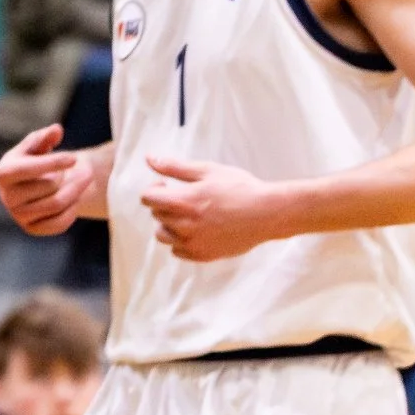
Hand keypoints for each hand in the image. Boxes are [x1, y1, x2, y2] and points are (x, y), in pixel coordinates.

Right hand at [0, 124, 106, 234]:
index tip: (75, 158)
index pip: (28, 169)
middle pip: (48, 187)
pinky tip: (77, 197)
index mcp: (2, 173)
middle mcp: (6, 197)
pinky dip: (73, 210)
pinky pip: (59, 223)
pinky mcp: (31, 229)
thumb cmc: (33, 160)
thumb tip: (57, 129)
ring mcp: (18, 215)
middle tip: (79, 167)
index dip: (52, 163)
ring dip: (76, 190)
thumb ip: (45, 136)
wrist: (31, 186)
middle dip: (67, 175)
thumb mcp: (36, 145)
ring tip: (85, 178)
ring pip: (57, 204)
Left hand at [143, 152, 281, 259]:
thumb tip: (149, 159)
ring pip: (163, 236)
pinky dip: (180, 241)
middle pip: (156, 215)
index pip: (148, 198)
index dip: (154, 188)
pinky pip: (178, 252)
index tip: (166, 185)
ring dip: (169, 224)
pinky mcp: (205, 256)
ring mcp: (194, 244)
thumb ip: (174, 167)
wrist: (266, 213)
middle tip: (182, 197)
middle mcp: (185, 226)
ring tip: (187, 215)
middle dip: (163, 204)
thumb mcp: (206, 170)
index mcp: (183, 202)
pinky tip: (195, 230)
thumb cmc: (238, 188)